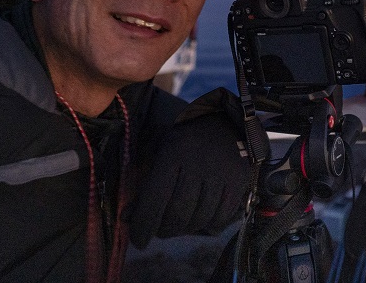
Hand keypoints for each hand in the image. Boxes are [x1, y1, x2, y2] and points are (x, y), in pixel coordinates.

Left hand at [129, 110, 250, 247]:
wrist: (225, 125)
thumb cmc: (185, 143)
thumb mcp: (160, 153)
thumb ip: (144, 186)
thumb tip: (126, 218)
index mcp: (173, 153)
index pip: (155, 198)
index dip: (144, 224)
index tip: (139, 241)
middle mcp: (198, 163)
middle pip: (178, 213)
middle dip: (165, 229)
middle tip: (160, 230)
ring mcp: (221, 173)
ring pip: (200, 219)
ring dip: (185, 229)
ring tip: (179, 224)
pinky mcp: (238, 181)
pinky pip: (221, 217)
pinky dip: (208, 225)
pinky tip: (200, 218)